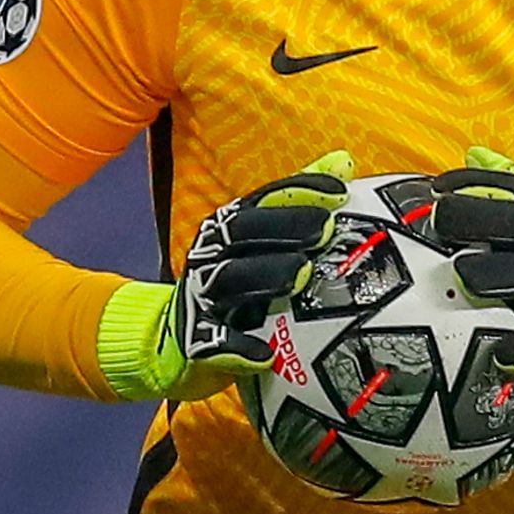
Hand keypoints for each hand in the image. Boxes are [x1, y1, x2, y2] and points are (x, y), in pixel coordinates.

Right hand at [98, 151, 354, 400]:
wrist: (168, 340)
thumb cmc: (233, 285)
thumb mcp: (260, 241)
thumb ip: (297, 200)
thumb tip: (345, 161)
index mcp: (231, 226)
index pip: (265, 197)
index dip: (300, 190)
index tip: (340, 191)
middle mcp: (213, 252)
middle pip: (246, 231)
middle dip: (286, 226)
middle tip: (326, 230)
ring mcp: (201, 294)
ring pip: (231, 278)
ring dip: (267, 274)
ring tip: (301, 276)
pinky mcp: (194, 337)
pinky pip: (214, 342)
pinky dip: (238, 346)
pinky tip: (265, 353)